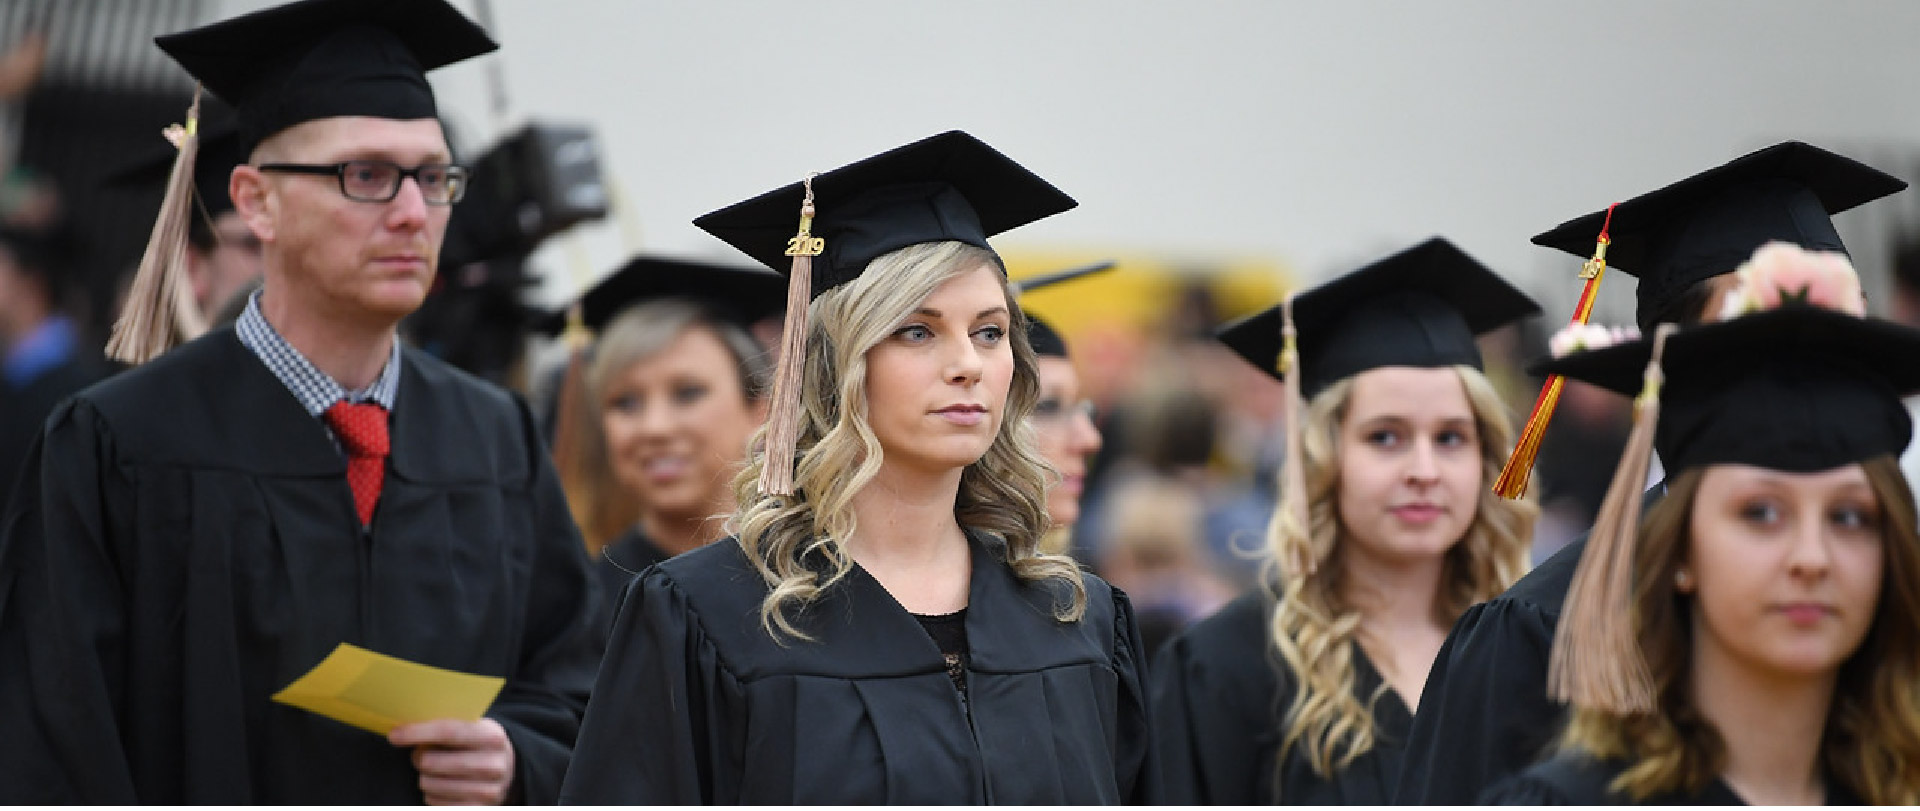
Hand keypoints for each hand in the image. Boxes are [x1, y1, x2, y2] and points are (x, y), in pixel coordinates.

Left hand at [389, 718, 515, 804]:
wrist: (509, 773)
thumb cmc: (479, 746)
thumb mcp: (474, 728)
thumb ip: (447, 725)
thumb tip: (405, 728)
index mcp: (492, 737)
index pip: (448, 732)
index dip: (417, 733)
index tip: (394, 735)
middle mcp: (493, 765)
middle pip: (432, 762)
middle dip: (418, 757)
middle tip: (421, 754)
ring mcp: (487, 791)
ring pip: (429, 784)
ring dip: (424, 777)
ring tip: (435, 771)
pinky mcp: (476, 810)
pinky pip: (434, 802)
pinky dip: (432, 794)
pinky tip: (443, 786)